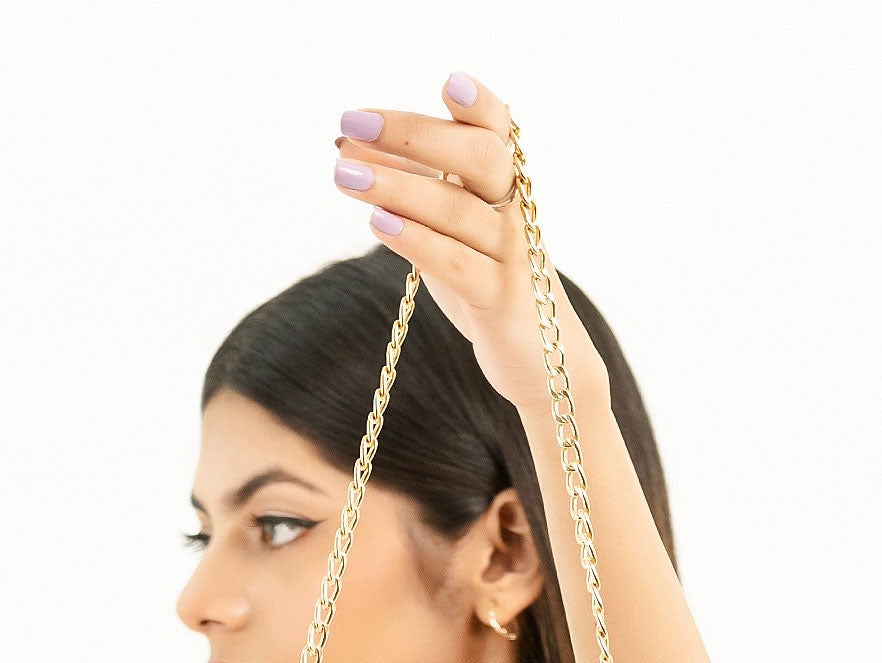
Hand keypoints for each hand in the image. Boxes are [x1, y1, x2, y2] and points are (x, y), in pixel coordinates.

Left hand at [331, 71, 610, 422]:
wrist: (540, 361)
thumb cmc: (485, 282)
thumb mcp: (445, 228)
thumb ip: (408, 184)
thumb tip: (347, 143)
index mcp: (507, 186)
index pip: (499, 131)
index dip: (480, 105)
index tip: (447, 82)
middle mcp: (516, 213)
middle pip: (479, 157)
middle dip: (413, 133)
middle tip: (351, 120)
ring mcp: (513, 257)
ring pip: (459, 211)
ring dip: (396, 185)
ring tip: (342, 172)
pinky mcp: (501, 302)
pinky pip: (458, 266)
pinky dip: (417, 241)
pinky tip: (377, 223)